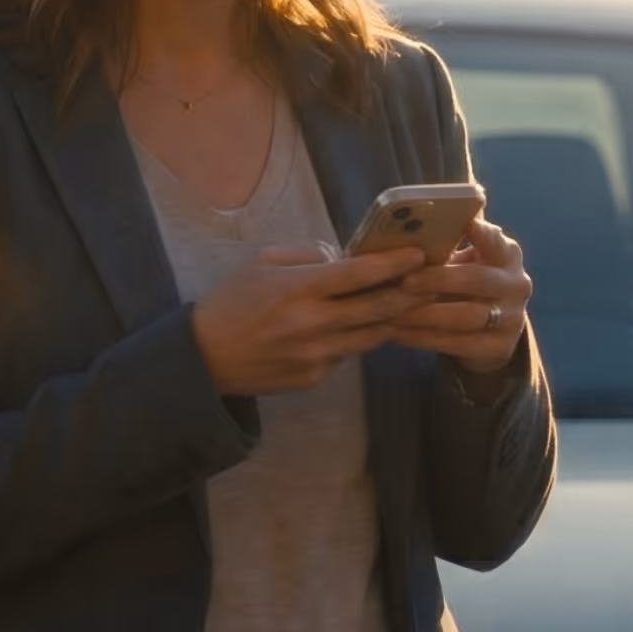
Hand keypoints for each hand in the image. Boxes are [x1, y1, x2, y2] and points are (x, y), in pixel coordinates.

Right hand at [193, 244, 428, 395]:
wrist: (203, 358)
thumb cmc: (230, 303)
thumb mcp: (261, 263)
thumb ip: (306, 256)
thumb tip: (344, 258)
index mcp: (298, 289)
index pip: (359, 273)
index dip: (393, 263)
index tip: (417, 254)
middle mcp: (312, 324)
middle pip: (378, 308)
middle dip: (409, 293)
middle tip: (429, 281)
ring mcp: (316, 355)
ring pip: (372, 336)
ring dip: (390, 319)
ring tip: (405, 304)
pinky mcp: (314, 377)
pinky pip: (346, 355)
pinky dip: (354, 340)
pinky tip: (351, 329)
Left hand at [383, 218, 531, 373]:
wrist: (490, 331)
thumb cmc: (465, 283)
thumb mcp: (463, 262)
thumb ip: (445, 245)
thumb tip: (408, 224)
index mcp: (506, 255)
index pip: (497, 240)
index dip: (483, 234)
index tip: (467, 224)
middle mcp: (516, 284)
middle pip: (478, 279)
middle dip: (438, 279)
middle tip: (404, 282)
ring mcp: (512, 319)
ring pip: (466, 317)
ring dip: (424, 315)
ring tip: (391, 312)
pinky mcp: (499, 348)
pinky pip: (457, 344)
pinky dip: (423, 338)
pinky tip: (397, 333)